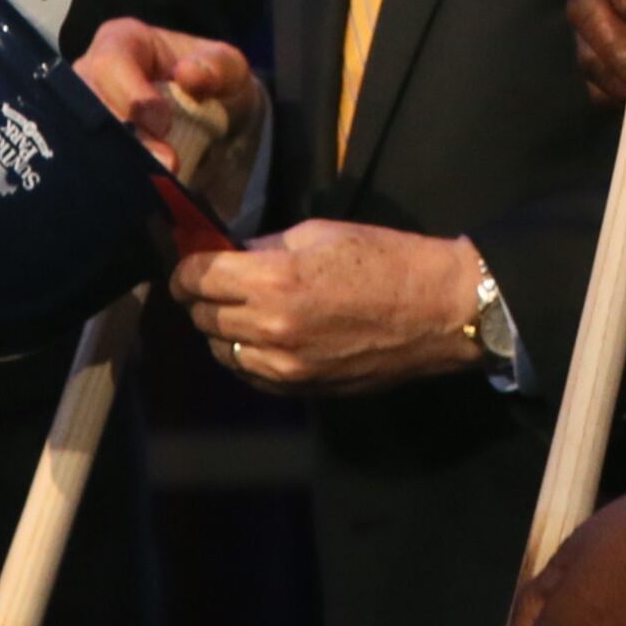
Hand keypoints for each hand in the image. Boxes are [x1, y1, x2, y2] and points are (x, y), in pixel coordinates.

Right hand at [74, 17, 262, 169]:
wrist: (219, 127)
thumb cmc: (215, 85)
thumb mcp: (229, 67)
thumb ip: (217, 65)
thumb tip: (188, 75)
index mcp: (122, 42)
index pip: (110, 62)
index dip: (132, 94)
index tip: (163, 122)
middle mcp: (90, 77)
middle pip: (86, 105)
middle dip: (125, 137)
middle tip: (165, 163)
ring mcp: (83, 117)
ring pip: (81, 140)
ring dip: (118, 163)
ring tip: (156, 182)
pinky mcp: (88, 151)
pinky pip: (86, 166)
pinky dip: (113, 180)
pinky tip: (141, 193)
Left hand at [173, 220, 486, 394]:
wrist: (439, 310)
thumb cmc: (386, 259)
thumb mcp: (321, 235)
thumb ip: (266, 248)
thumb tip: (228, 255)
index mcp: (274, 280)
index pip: (197, 277)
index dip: (187, 266)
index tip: (191, 261)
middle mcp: (270, 329)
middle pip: (202, 315)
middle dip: (202, 295)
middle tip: (218, 281)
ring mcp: (284, 367)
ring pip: (219, 350)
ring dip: (222, 328)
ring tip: (243, 310)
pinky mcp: (300, 390)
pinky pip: (248, 374)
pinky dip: (245, 355)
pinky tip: (263, 337)